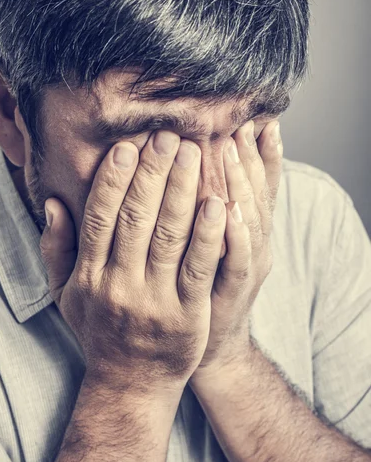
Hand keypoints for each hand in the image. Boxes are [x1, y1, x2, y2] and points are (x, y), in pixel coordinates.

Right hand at [40, 130, 226, 394]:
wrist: (131, 384)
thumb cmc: (100, 331)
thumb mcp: (66, 295)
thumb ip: (57, 249)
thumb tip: (53, 203)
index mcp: (89, 275)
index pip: (100, 217)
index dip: (114, 179)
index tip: (129, 146)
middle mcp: (118, 284)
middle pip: (135, 218)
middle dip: (153, 173)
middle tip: (169, 136)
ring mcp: (154, 300)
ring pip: (169, 236)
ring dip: (182, 191)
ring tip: (194, 154)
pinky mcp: (187, 314)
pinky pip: (199, 267)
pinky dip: (208, 233)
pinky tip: (218, 202)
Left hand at [192, 119, 282, 373]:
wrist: (207, 346)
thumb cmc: (203, 286)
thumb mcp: (214, 241)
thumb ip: (214, 203)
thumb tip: (208, 161)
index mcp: (247, 229)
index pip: (259, 182)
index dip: (257, 150)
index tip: (248, 115)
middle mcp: (253, 245)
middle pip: (256, 193)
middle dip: (247, 156)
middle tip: (236, 120)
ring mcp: (246, 269)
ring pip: (251, 221)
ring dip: (243, 185)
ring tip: (233, 150)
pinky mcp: (231, 295)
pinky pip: (239, 262)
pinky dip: (236, 235)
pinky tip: (226, 207)